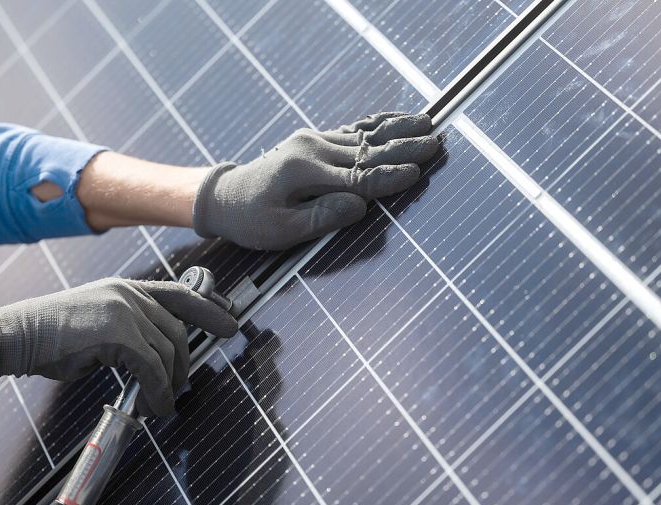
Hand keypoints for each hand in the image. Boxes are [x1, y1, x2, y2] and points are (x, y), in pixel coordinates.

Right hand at [0, 278, 237, 416]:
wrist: (18, 334)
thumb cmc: (52, 334)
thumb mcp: (98, 318)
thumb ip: (128, 326)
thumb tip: (155, 355)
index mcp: (127, 288)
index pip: (180, 294)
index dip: (208, 309)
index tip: (230, 323)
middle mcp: (130, 294)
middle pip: (177, 329)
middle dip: (184, 362)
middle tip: (181, 386)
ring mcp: (125, 311)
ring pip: (167, 351)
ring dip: (170, 383)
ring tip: (165, 402)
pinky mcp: (119, 335)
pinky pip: (152, 368)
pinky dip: (158, 392)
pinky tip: (155, 406)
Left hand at [192, 112, 439, 249]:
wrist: (223, 196)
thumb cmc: (250, 220)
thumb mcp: (280, 230)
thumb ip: (321, 217)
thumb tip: (360, 205)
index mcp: (303, 171)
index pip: (356, 177)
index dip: (388, 178)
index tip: (415, 174)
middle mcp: (311, 148)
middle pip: (367, 151)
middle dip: (403, 148)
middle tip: (436, 144)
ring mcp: (313, 140)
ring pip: (363, 135)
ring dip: (397, 130)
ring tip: (428, 122)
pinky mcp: (314, 139)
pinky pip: (351, 130)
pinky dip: (377, 124)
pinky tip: (398, 118)